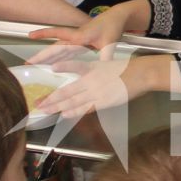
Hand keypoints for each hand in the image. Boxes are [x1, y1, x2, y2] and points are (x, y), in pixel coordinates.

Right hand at [29, 0, 149, 54]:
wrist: (117, 18)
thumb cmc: (112, 27)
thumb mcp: (110, 42)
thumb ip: (106, 56)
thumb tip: (104, 69)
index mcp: (79, 36)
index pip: (59, 35)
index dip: (44, 35)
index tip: (30, 35)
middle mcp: (75, 38)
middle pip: (55, 47)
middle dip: (41, 55)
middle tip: (28, 63)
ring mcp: (76, 41)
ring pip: (58, 51)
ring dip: (47, 58)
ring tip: (35, 66)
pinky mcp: (80, 44)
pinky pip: (66, 53)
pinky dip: (58, 59)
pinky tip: (52, 66)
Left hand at [42, 53, 167, 119]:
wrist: (141, 74)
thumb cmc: (126, 69)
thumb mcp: (106, 65)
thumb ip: (93, 72)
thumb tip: (83, 80)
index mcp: (92, 67)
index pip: (74, 67)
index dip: (63, 67)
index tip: (50, 69)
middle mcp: (91, 79)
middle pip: (68, 90)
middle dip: (52, 97)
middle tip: (39, 103)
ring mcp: (96, 91)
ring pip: (73, 101)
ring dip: (59, 107)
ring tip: (46, 110)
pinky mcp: (104, 102)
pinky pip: (86, 108)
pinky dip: (75, 112)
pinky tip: (65, 114)